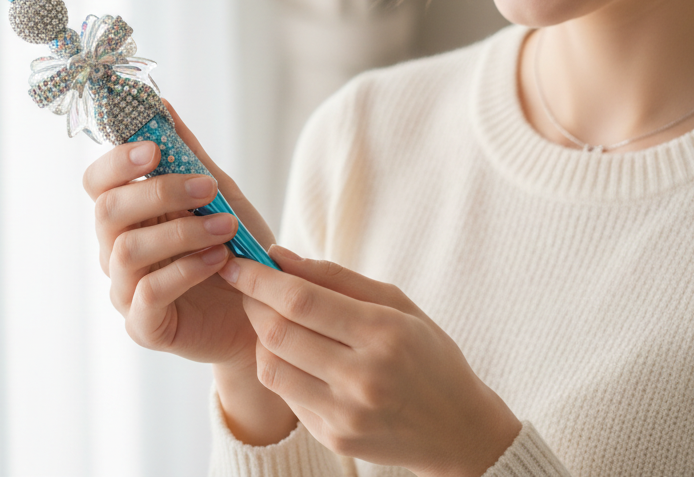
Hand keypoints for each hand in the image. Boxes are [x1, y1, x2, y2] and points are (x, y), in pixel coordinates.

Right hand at [81, 102, 275, 369]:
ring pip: (127, 251)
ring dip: (182, 232)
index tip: (154, 150)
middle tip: (208, 188)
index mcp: (128, 215)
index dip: (117, 161)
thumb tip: (160, 103)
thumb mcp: (219, 194)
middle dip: (159, 193)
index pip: (97, 182)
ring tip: (226, 227)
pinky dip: (186, 270)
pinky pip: (149, 293)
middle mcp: (116, 251)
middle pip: (107, 211)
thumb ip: (186, 154)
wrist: (269, 310)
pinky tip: (220, 260)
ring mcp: (125, 291)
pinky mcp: (145, 326)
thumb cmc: (238, 250)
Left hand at [219, 246, 521, 476]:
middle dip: (252, 301)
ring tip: (270, 318)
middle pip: (278, 332)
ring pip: (272, 366)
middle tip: (246, 283)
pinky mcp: (334, 437)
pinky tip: (294, 353)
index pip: (301, 300)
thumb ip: (337, 278)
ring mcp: (346, 413)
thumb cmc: (428, 355)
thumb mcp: (397, 305)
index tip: (236, 260)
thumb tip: (280, 256)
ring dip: (260, 336)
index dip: (260, 278)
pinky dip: (280, 366)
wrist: (457, 430)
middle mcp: (363, 377)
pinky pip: (286, 395)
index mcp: (384, 334)